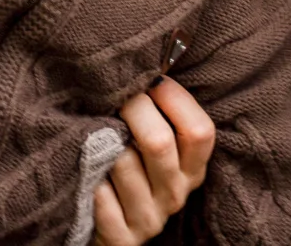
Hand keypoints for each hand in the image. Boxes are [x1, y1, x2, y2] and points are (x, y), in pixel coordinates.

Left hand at [92, 77, 214, 245]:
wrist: (110, 230)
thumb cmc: (132, 170)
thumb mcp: (156, 148)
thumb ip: (162, 115)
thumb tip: (150, 61)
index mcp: (193, 169)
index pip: (200, 131)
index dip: (174, 98)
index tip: (152, 79)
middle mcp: (176, 194)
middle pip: (158, 143)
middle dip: (133, 110)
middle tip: (117, 97)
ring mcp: (150, 219)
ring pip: (123, 163)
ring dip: (105, 145)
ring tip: (100, 137)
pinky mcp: (122, 237)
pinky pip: (101, 197)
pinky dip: (91, 180)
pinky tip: (90, 174)